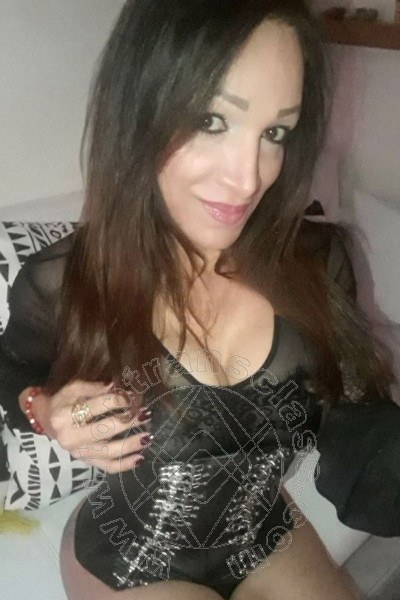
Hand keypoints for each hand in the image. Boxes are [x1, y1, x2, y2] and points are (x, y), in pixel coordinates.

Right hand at [18, 381, 151, 472]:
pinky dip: (125, 465)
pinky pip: (108, 467)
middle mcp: (70, 437)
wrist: (47, 421)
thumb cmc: (62, 402)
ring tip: (147, 436)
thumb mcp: (73, 389)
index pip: (96, 407)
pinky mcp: (86, 461)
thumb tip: (116, 386)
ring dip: (130, 445)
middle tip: (145, 413)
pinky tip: (140, 458)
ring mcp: (79, 452)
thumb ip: (94, 388)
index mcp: (64, 416)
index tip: (133, 396)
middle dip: (128, 422)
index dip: (118, 401)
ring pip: (109, 452)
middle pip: (104, 430)